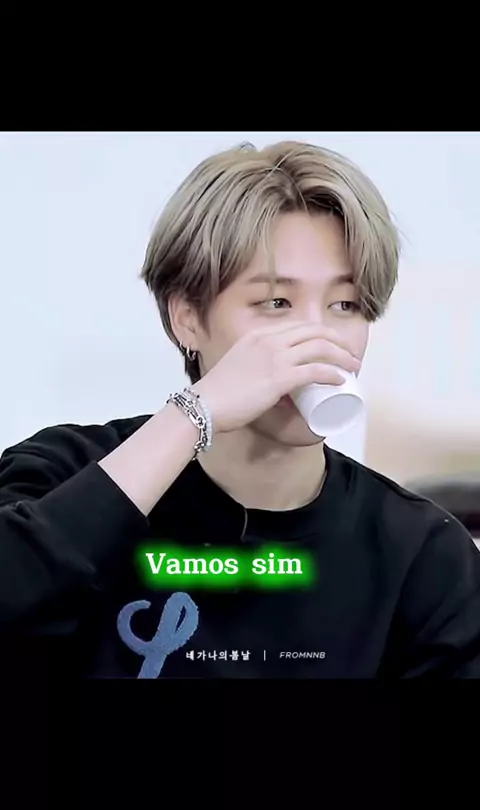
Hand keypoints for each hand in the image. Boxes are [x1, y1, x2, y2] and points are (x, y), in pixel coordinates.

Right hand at [192, 321, 360, 433]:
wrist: (205, 404)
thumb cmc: (218, 393)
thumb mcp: (238, 366)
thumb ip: (253, 367)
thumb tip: (269, 383)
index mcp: (258, 335)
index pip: (299, 326)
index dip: (321, 334)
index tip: (332, 346)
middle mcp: (268, 340)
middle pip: (314, 331)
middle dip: (337, 341)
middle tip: (348, 355)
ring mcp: (275, 357)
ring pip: (320, 348)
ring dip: (342, 356)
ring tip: (352, 367)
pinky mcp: (279, 378)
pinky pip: (315, 371)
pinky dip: (332, 374)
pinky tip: (340, 380)